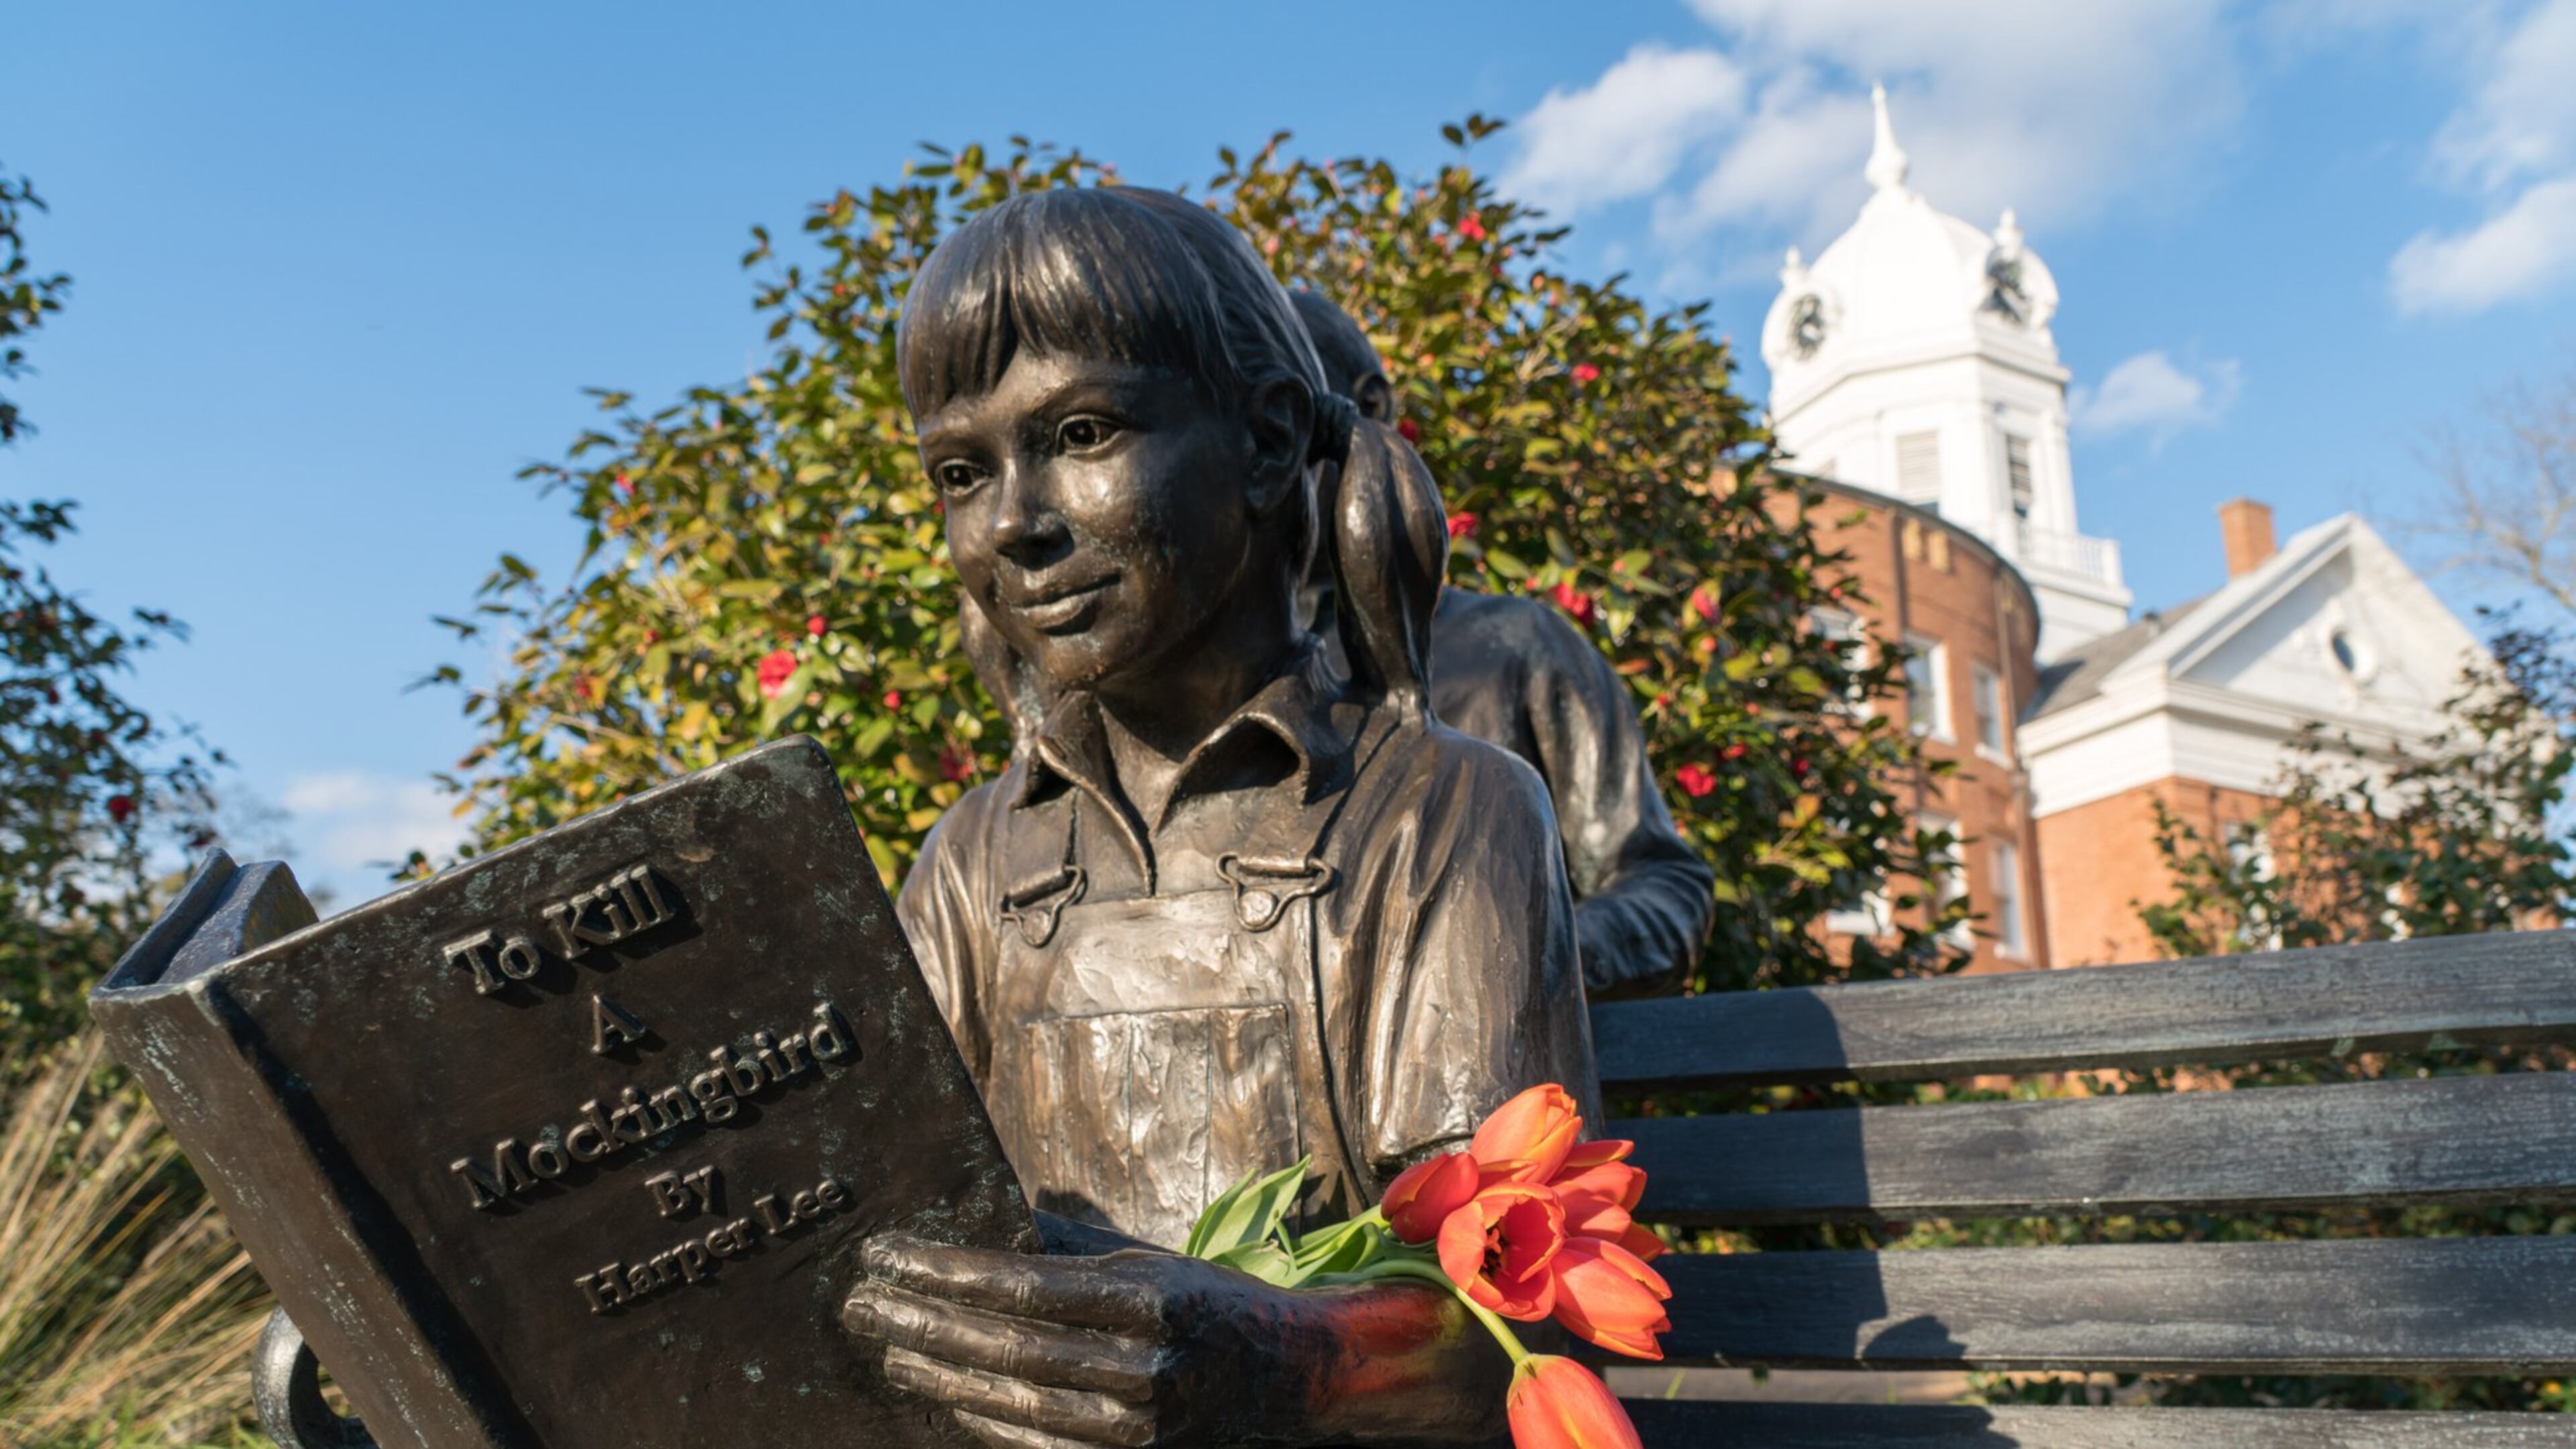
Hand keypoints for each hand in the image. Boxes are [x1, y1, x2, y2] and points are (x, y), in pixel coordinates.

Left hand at [842, 1228, 1506, 1447]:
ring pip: (1016, 1402)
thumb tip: (993, 1212)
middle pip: (1006, 1346)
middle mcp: (1145, 1366)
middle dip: (924, 1321)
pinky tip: (948, 1398)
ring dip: (942, 1375)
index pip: (1020, 1283)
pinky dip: (989, 1422)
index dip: (944, 1268)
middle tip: (862, 1303)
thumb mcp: (1156, 1260)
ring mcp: (1142, 1427)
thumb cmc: (1223, 1308)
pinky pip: (1044, 1445)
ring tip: (891, 1346)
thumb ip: (1073, 1242)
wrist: (1308, 1382)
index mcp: (1149, 1298)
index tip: (886, 1251)